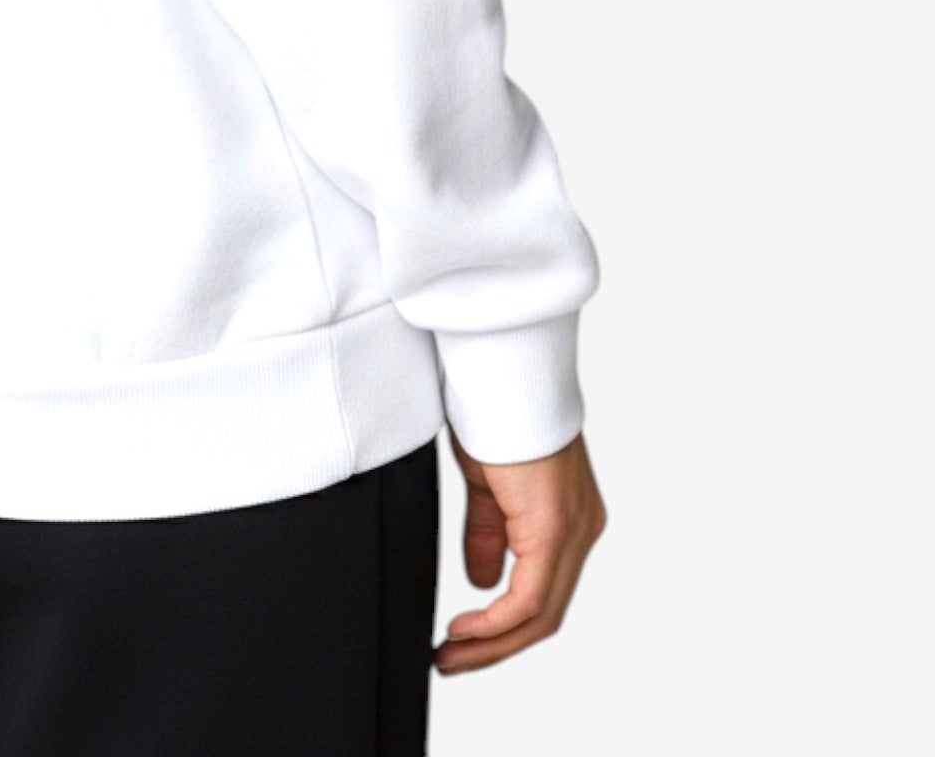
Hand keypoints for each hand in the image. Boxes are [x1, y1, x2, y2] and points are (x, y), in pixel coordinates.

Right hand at [432, 426, 606, 676]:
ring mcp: (575, 530)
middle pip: (544, 615)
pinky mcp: (556, 527)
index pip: (543, 594)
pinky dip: (496, 621)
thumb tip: (483, 582)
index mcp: (569, 519)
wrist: (503, 372)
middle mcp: (582, 530)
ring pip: (541, 614)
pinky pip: (531, 596)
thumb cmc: (496, 409)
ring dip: (492, 643)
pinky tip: (464, 628)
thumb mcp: (488, 486)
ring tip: (451, 655)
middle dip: (493, 647)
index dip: (502, 627)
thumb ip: (489, 534)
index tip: (462, 641)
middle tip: (451, 662)